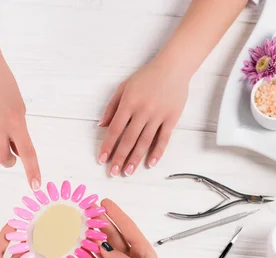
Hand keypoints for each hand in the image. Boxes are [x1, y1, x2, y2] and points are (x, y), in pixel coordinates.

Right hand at [0, 34, 40, 189]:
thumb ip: (17, 130)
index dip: (32, 170)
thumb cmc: (3, 85)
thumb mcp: (18, 106)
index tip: (36, 186)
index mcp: (16, 120)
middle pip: (2, 158)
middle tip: (9, 153)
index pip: (27, 152)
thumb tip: (15, 153)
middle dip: (8, 159)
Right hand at [87, 199, 196, 257]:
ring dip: (91, 239)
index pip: (127, 228)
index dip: (116, 214)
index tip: (103, 202)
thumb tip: (103, 247)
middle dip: (100, 224)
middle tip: (85, 212)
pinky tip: (76, 248)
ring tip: (77, 227)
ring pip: (101, 250)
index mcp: (143, 252)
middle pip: (112, 236)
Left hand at [98, 59, 188, 176]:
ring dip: (135, 158)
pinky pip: (163, 139)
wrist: (173, 67)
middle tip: (113, 172)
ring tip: (128, 172)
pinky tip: (150, 163)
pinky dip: (157, 152)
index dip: (107, 146)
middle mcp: (142, 111)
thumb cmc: (147, 76)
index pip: (115, 129)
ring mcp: (158, 115)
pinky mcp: (171, 118)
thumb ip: (111, 107)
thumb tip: (101, 125)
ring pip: (144, 142)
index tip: (102, 159)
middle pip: (128, 139)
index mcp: (129, 103)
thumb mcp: (124, 87)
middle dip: (119, 157)